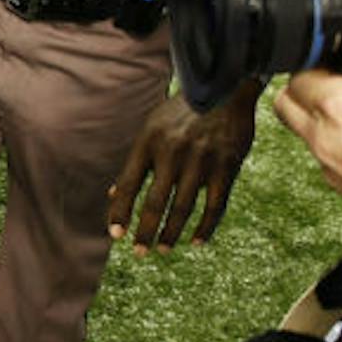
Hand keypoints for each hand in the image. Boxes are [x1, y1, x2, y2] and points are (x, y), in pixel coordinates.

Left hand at [107, 87, 256, 253]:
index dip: (120, 211)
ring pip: (183, 207)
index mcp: (149, 141)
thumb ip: (136, 162)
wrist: (224, 89)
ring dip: (171, 232)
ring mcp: (201, 160)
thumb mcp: (152, 128)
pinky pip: (215, 205)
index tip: (114, 235)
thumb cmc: (181, 112)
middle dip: (144, 230)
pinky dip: (205, 227)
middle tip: (139, 252)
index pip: (129, 184)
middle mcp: (173, 152)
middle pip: (155, 201)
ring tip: (163, 248)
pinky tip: (196, 241)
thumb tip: (114, 195)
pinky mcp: (227, 166)